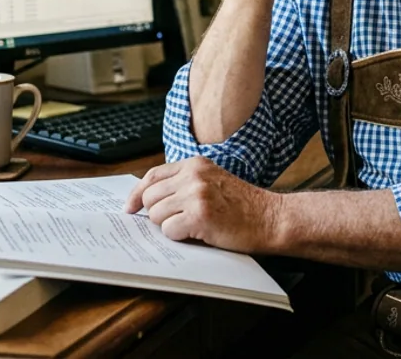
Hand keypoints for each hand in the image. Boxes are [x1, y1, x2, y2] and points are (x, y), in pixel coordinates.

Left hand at [125, 157, 277, 253]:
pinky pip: (169, 231)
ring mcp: (196, 194)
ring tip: (193, 226)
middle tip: (175, 222)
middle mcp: (193, 175)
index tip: (130, 207)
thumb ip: (184, 183)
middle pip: (150, 197)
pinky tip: (198, 233)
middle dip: (157, 214)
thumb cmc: (243, 205)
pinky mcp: (200, 215)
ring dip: (169, 226)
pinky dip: (179, 237)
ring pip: (156, 215)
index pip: (152, 176)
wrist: (270, 218)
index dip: (137, 194)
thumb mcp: (213, 181)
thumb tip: (147, 199)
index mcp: (195, 164)